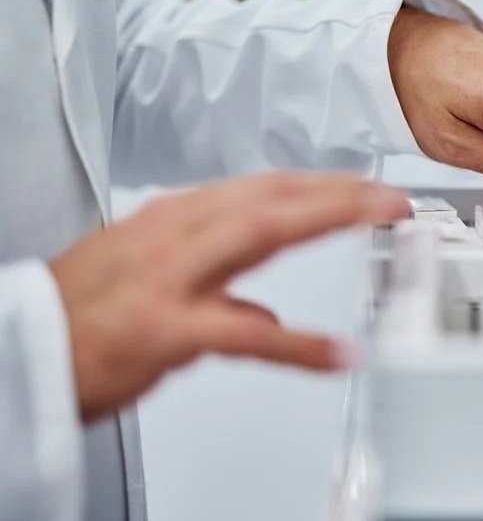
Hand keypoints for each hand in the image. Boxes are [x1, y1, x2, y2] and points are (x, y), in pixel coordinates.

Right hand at [49, 172, 408, 421]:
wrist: (16, 354)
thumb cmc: (77, 317)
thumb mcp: (146, 279)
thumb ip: (212, 285)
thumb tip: (262, 317)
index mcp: (173, 221)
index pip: (262, 189)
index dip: (318, 184)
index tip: (361, 186)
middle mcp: (175, 234)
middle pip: (273, 196)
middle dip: (338, 190)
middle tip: (390, 194)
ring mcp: (170, 277)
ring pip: (264, 231)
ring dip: (331, 218)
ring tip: (381, 218)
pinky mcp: (162, 329)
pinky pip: (242, 334)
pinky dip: (295, 343)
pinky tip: (335, 352)